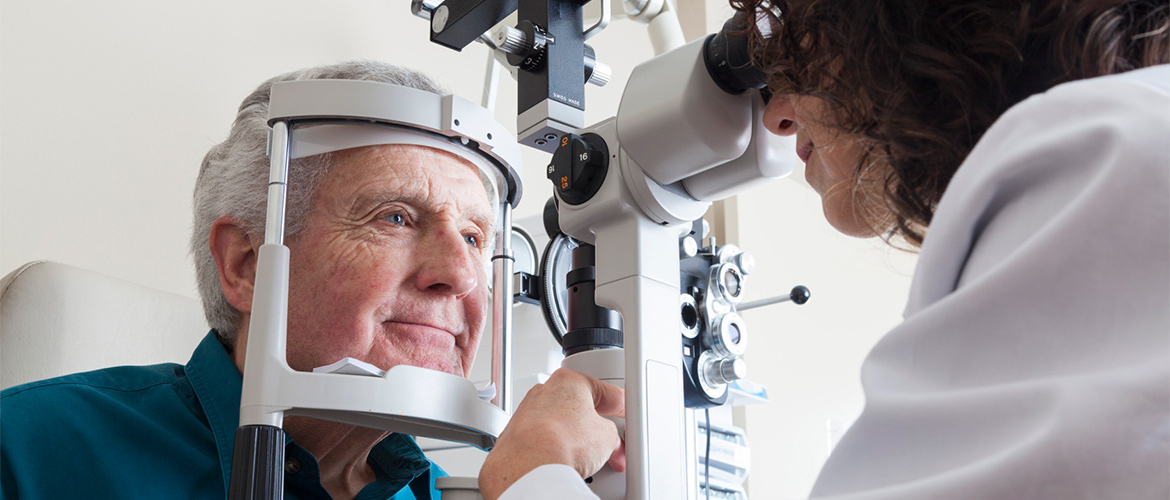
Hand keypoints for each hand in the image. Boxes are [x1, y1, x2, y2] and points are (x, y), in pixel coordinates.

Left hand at [479, 368, 625, 499]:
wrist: (529, 467)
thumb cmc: (562, 442)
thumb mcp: (606, 436)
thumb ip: (611, 432)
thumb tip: (607, 442)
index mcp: (568, 380)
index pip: (603, 391)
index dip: (619, 404)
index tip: (625, 411)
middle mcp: (544, 392)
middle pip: (579, 409)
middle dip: (596, 428)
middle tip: (609, 445)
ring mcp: (527, 413)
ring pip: (561, 425)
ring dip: (576, 441)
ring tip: (588, 460)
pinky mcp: (516, 437)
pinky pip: (543, 440)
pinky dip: (556, 450)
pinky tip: (565, 463)